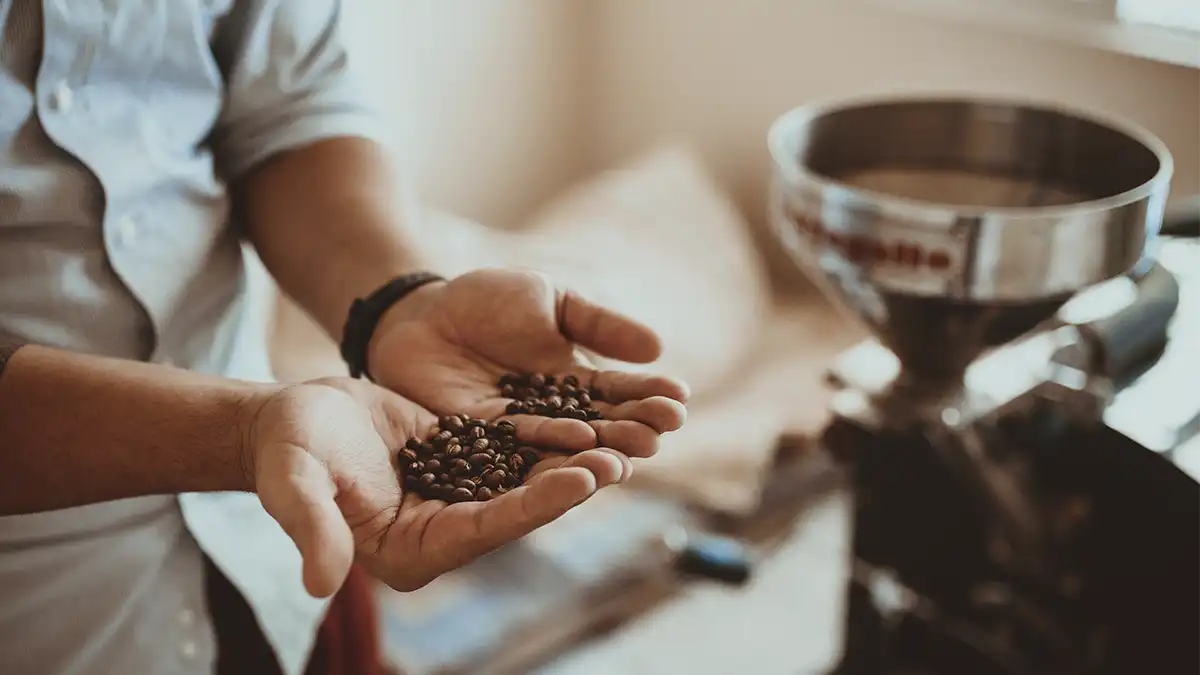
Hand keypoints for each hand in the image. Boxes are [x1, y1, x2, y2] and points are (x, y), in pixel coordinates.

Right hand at [242, 377, 628, 595]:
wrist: (290, 420)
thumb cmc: (285, 453)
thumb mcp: (294, 486)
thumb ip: (312, 529)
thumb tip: (320, 585)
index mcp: (410, 551)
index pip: (484, 531)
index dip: (533, 506)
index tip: (580, 481)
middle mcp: (441, 531)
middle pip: (516, 509)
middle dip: (567, 486)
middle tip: (620, 460)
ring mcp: (455, 498)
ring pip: (522, 481)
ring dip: (569, 463)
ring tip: (620, 441)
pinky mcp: (462, 464)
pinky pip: (511, 451)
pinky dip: (547, 439)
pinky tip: (588, 419)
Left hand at [368, 269, 688, 458]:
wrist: (419, 312)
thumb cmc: (487, 301)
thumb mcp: (551, 300)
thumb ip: (598, 325)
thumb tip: (658, 347)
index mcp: (575, 381)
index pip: (619, 393)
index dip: (649, 396)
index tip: (679, 400)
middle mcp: (553, 414)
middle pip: (600, 426)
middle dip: (634, 428)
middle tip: (663, 431)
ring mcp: (518, 431)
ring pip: (567, 445)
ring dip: (602, 448)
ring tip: (634, 451)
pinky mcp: (480, 442)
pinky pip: (519, 446)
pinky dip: (552, 447)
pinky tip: (580, 445)